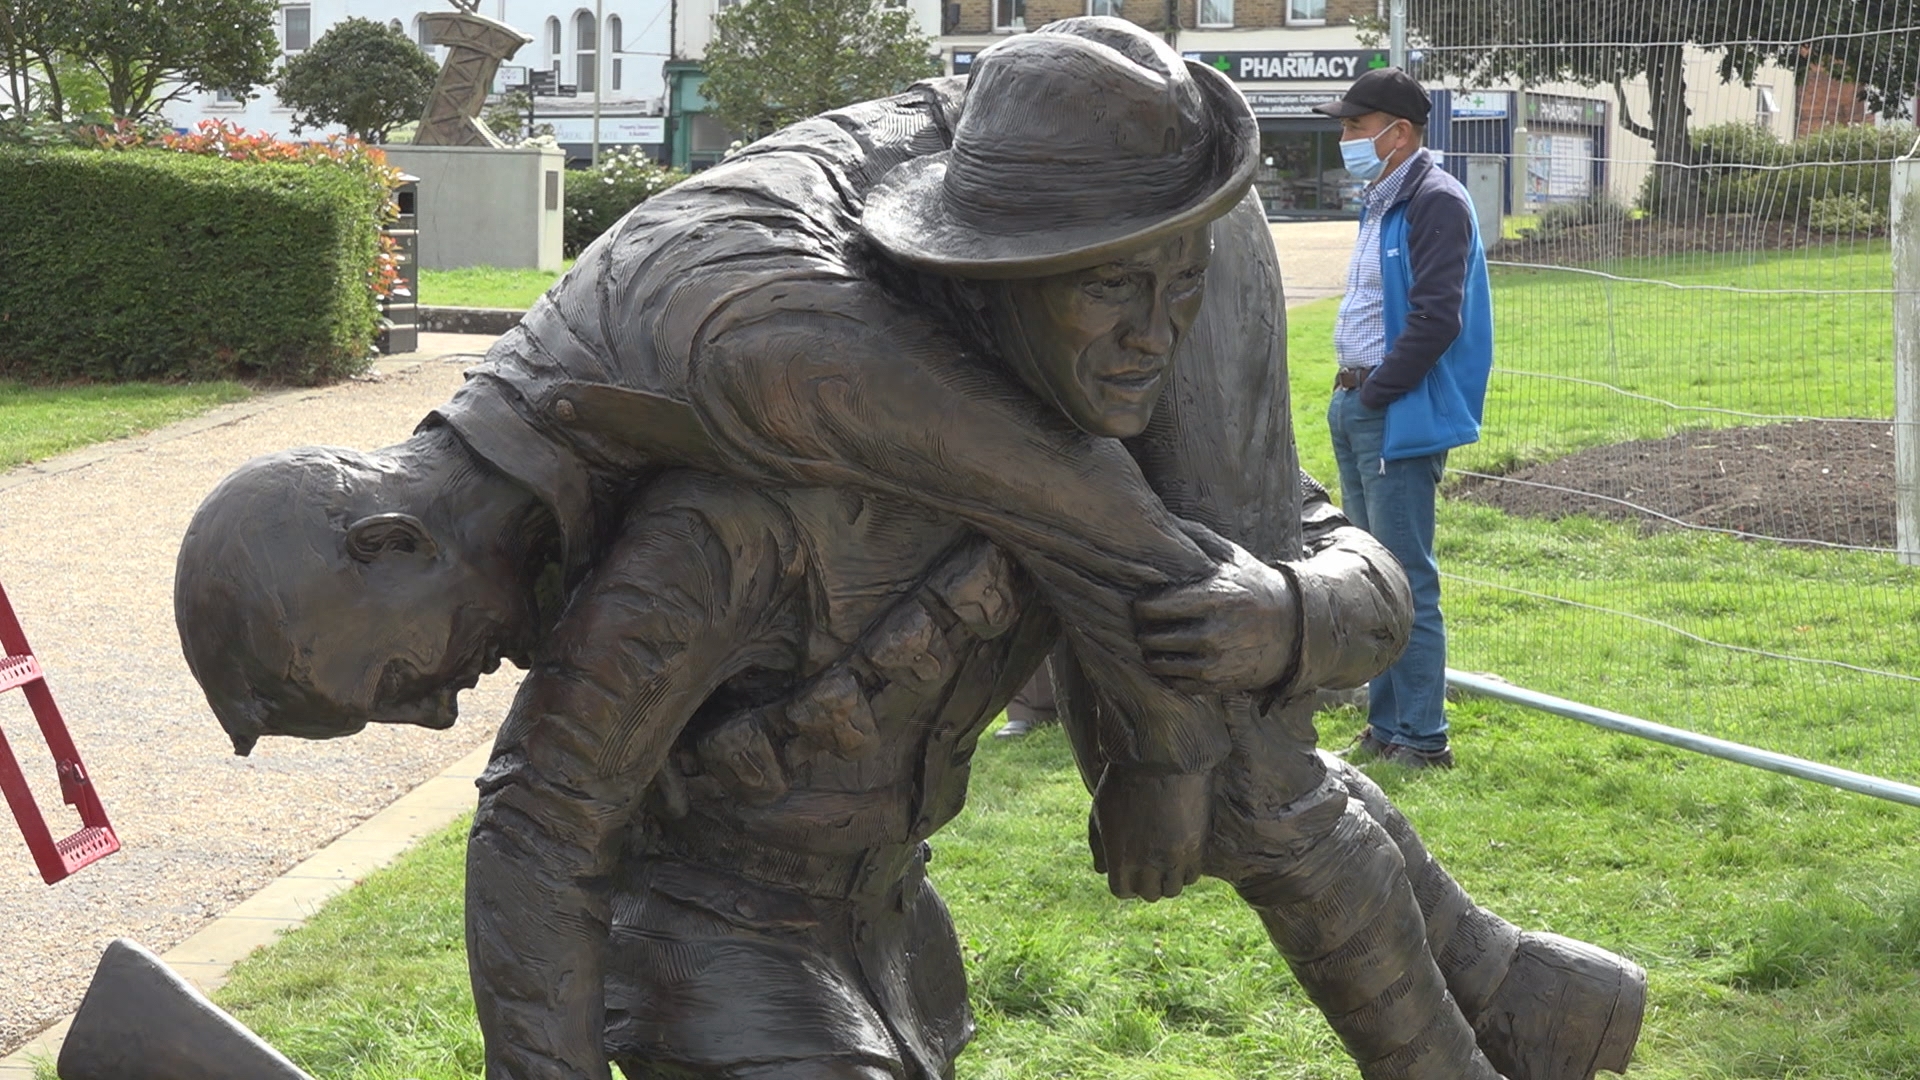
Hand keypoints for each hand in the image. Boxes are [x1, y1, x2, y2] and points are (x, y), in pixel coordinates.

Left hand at [1092, 767, 1210, 901]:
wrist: (1162, 758)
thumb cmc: (1124, 781)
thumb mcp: (1100, 812)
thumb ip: (1098, 844)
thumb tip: (1100, 869)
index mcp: (1120, 857)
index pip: (1122, 891)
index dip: (1123, 882)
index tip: (1127, 872)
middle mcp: (1148, 864)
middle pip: (1149, 894)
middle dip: (1145, 883)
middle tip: (1146, 867)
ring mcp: (1175, 858)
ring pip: (1173, 889)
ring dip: (1167, 880)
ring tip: (1164, 862)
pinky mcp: (1197, 847)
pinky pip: (1193, 875)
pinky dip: (1185, 870)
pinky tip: (1180, 855)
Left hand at [1133, 541, 1298, 692]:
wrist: (1294, 628)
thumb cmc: (1254, 587)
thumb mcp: (1233, 558)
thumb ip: (1197, 538)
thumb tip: (1162, 518)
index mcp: (1213, 598)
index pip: (1153, 607)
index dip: (1141, 605)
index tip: (1144, 601)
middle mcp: (1213, 632)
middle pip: (1151, 637)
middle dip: (1143, 629)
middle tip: (1145, 624)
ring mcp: (1216, 661)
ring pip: (1160, 663)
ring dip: (1152, 653)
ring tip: (1155, 642)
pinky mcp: (1219, 683)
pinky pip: (1176, 682)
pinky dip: (1168, 672)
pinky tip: (1172, 658)